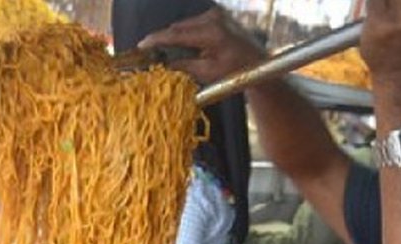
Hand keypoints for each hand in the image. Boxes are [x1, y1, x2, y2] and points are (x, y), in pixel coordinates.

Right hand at [138, 8, 264, 85]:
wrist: (259, 64)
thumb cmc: (236, 72)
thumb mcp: (208, 72)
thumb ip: (184, 66)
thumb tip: (162, 65)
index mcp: (212, 33)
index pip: (177, 34)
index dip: (157, 40)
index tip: (141, 45)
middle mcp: (214, 18)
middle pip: (179, 27)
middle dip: (164, 39)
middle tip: (150, 52)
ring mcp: (216, 15)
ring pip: (185, 25)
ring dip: (175, 37)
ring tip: (166, 52)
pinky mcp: (218, 15)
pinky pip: (194, 24)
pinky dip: (187, 34)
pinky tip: (184, 47)